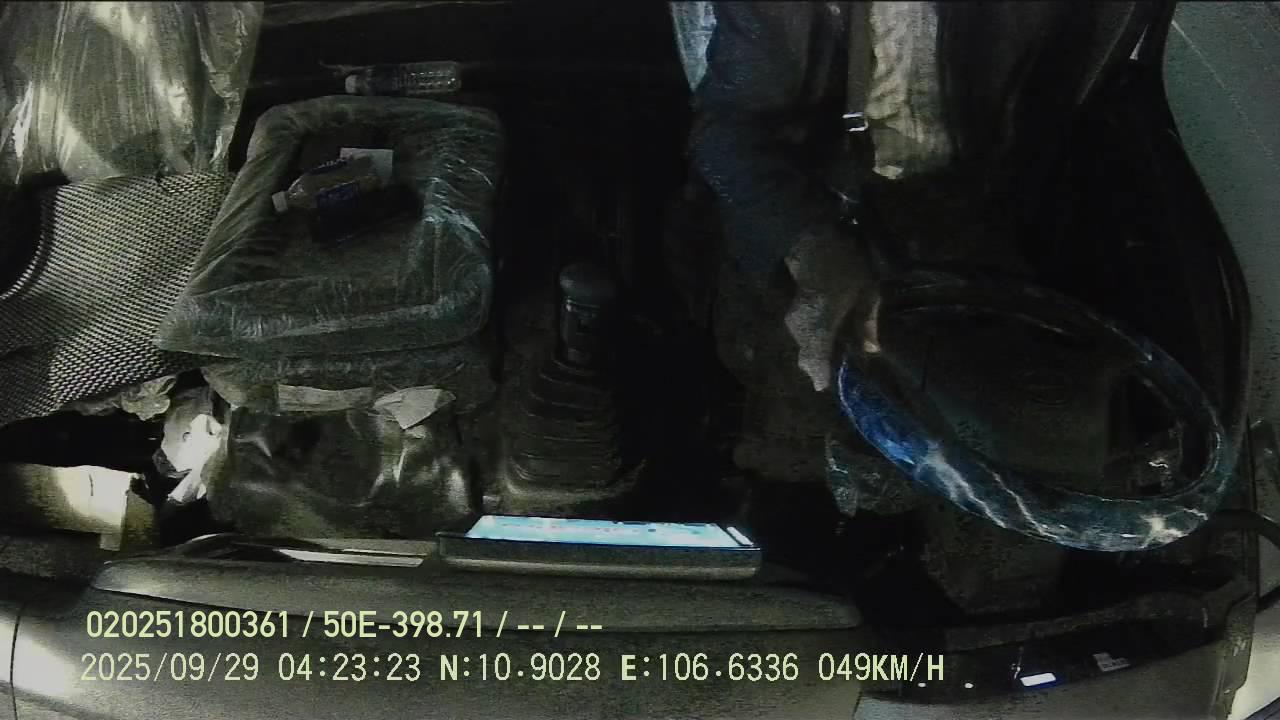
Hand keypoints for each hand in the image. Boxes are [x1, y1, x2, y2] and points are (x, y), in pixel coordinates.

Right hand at [783, 226, 873, 391]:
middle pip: (806, 356)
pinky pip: (801, 334)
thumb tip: (871, 349)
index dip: (821, 375)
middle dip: (819, 365)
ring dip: (816, 352)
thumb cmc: (845, 263)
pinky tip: (825, 339)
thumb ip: (867, 323)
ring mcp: (794, 318)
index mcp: (821, 323)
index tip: (825, 387)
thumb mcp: (866, 291)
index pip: (817, 359)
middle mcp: (802, 326)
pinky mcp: (792, 311)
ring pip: (803, 345)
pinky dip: (812, 340)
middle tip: (835, 372)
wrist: (813, 238)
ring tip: (833, 356)